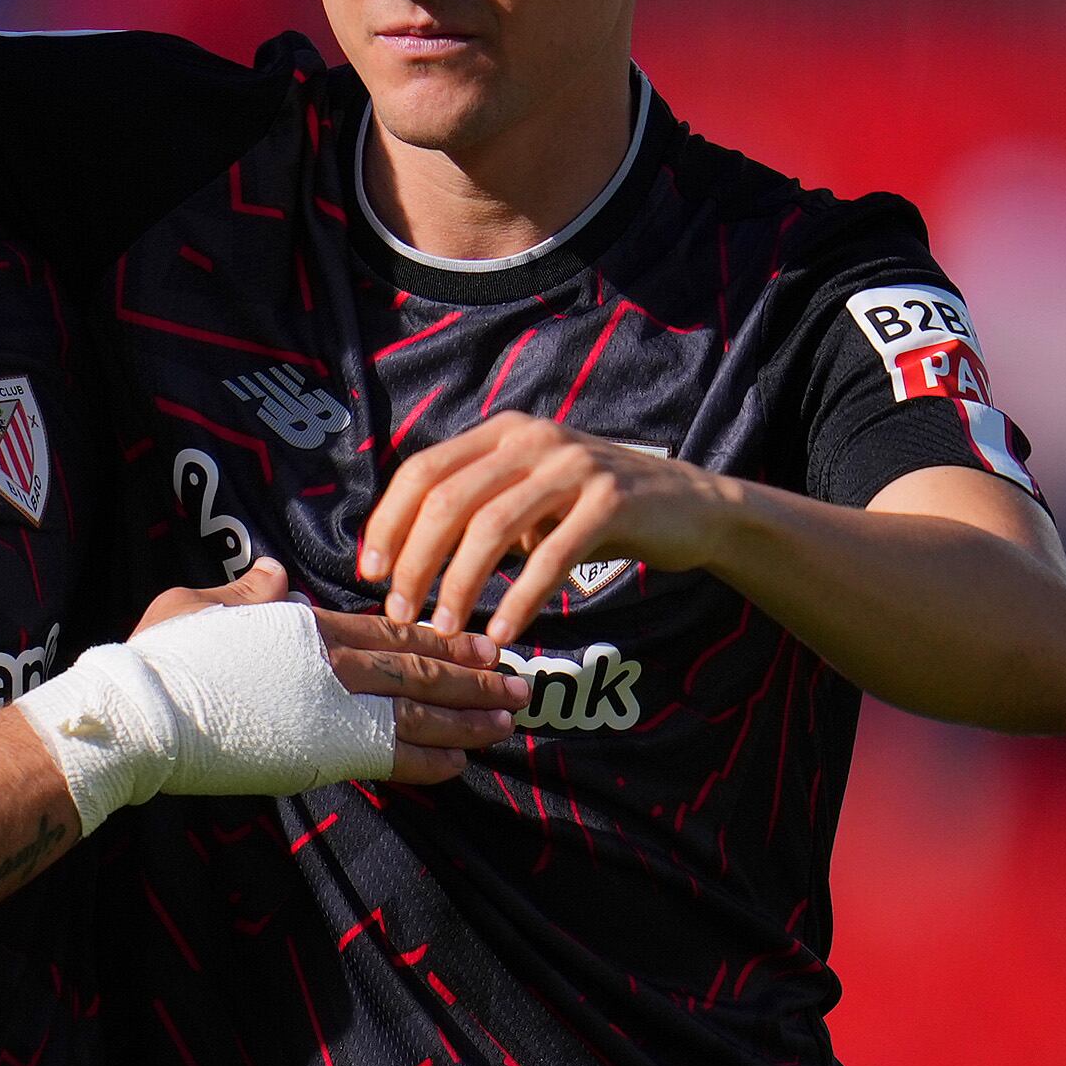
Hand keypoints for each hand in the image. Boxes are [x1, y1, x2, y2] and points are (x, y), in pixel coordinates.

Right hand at [144, 560, 518, 784]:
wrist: (146, 711)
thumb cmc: (160, 654)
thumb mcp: (198, 603)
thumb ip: (247, 592)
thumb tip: (276, 574)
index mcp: (306, 624)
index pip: (390, 629)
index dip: (438, 638)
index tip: (476, 642)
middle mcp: (333, 664)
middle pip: (420, 668)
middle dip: (474, 676)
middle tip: (518, 682)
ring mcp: (334, 710)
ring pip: (420, 711)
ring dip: (469, 717)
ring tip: (509, 720)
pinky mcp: (325, 752)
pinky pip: (394, 756)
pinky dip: (433, 759)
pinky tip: (463, 764)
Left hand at [360, 413, 742, 643]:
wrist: (694, 507)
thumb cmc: (593, 511)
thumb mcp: (529, 495)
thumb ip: (476, 508)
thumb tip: (401, 557)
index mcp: (502, 432)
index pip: (422, 471)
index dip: (389, 522)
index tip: (372, 573)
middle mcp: (532, 438)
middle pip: (448, 501)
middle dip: (415, 562)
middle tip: (401, 614)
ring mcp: (574, 466)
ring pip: (491, 528)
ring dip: (459, 585)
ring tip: (445, 630)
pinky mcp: (612, 501)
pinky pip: (550, 556)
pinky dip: (520, 599)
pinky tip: (503, 634)